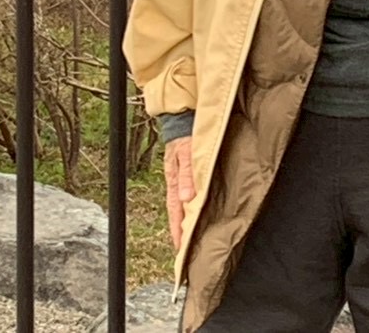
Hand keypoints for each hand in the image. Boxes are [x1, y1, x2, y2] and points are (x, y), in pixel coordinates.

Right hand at [164, 136, 196, 251]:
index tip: (180, 249)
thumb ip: (187, 174)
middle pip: (176, 211)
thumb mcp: (187, 152)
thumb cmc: (186, 133)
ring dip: (184, 220)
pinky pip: (185, 193)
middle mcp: (176, 181)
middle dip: (179, 231)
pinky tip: (193, 211)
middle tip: (184, 251)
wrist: (182, 117)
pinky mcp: (185, 171)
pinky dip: (188, 205)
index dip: (178, 230)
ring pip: (181, 203)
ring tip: (188, 237)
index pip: (175, 211)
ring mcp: (179, 176)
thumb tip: (186, 199)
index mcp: (174, 180)